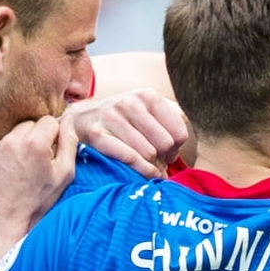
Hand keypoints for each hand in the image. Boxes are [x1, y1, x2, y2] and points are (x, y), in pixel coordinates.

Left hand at [0, 114, 78, 231]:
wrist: (6, 221)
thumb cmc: (38, 201)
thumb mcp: (64, 175)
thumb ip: (69, 143)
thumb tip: (69, 120)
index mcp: (35, 143)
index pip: (49, 121)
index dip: (53, 136)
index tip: (51, 153)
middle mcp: (13, 140)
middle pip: (29, 125)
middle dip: (35, 139)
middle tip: (36, 163)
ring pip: (13, 135)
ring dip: (19, 147)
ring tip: (21, 170)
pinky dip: (4, 156)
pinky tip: (8, 174)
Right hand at [68, 89, 191, 177]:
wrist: (80, 120)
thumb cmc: (122, 120)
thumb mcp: (146, 110)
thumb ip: (171, 116)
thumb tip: (189, 130)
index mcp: (147, 96)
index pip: (179, 132)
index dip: (177, 148)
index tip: (170, 152)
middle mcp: (129, 102)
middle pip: (165, 144)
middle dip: (165, 158)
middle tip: (160, 162)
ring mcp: (111, 117)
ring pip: (148, 153)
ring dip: (153, 166)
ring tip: (151, 168)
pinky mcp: (97, 134)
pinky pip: (129, 158)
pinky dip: (142, 170)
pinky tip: (147, 174)